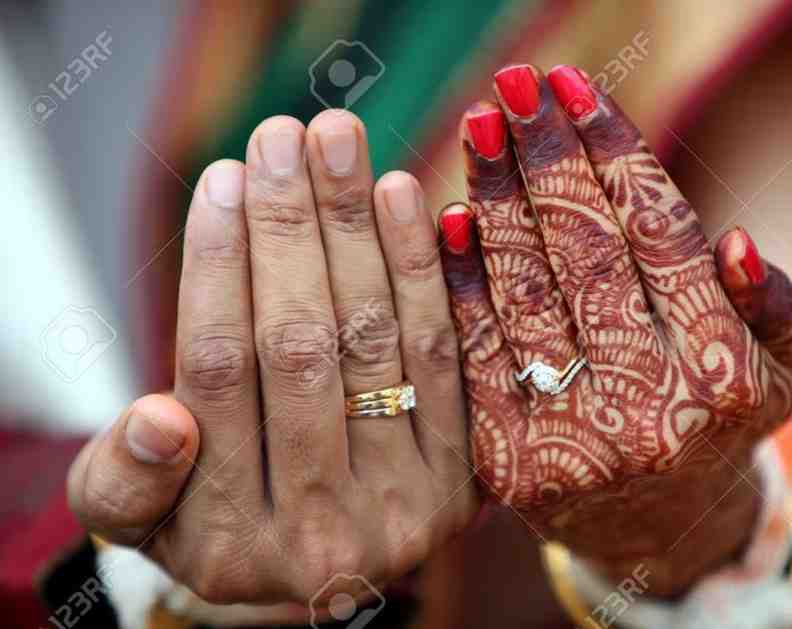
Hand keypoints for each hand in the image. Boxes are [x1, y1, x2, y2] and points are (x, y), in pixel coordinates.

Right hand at [68, 111, 476, 607]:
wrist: (321, 562)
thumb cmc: (215, 520)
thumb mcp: (144, 520)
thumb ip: (127, 481)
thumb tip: (160, 418)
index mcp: (226, 540)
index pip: (218, 375)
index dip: (218, 267)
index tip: (224, 177)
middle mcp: (320, 532)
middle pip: (299, 347)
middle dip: (289, 229)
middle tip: (282, 134)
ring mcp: (401, 508)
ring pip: (373, 340)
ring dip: (355, 229)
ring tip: (338, 141)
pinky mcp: (462, 478)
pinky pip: (442, 356)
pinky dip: (421, 269)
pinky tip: (400, 194)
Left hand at [440, 65, 791, 594]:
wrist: (656, 524)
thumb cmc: (725, 419)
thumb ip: (781, 306)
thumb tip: (734, 241)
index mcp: (722, 375)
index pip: (658, 235)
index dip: (612, 152)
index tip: (571, 87)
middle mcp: (650, 411)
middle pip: (585, 253)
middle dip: (545, 160)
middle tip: (513, 89)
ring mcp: (572, 439)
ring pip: (526, 292)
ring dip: (496, 200)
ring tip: (481, 131)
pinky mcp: (507, 458)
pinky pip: (476, 349)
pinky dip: (461, 278)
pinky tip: (450, 213)